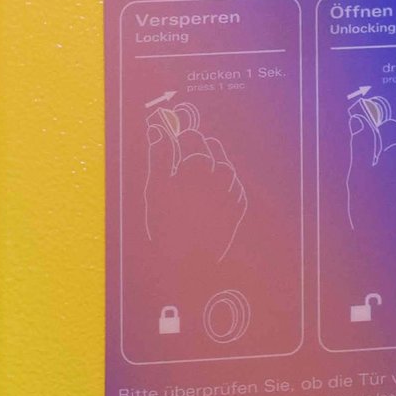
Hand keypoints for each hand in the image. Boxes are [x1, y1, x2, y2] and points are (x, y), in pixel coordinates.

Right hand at [142, 99, 250, 268]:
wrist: (188, 265)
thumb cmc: (167, 225)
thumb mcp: (156, 187)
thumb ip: (160, 155)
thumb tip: (158, 130)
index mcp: (199, 165)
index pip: (192, 137)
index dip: (179, 140)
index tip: (171, 145)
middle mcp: (221, 175)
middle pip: (210, 148)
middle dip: (195, 151)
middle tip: (180, 166)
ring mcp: (232, 191)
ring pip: (223, 166)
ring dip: (210, 167)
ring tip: (192, 184)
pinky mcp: (238, 206)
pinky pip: (233, 185)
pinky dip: (222, 185)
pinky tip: (207, 196)